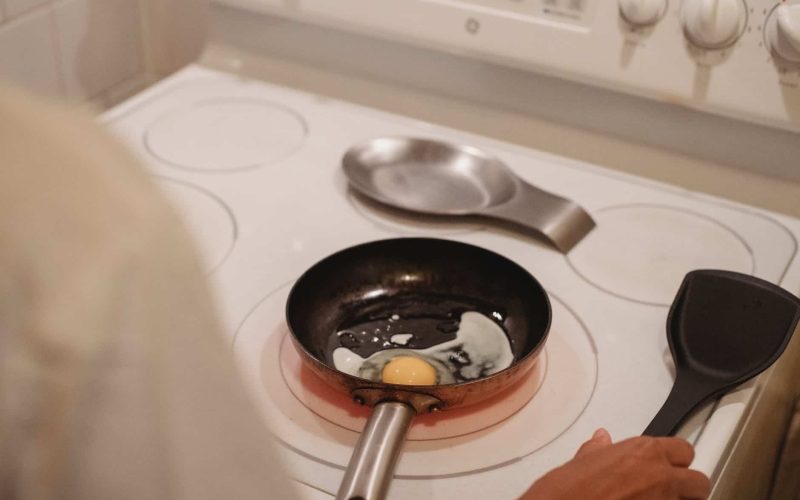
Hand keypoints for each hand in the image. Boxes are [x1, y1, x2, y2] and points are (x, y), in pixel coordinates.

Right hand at [520, 429, 710, 498]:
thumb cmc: (565, 493)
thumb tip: (601, 442)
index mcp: (642, 452)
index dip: (676, 460)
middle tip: (670, 491)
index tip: (668, 465)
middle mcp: (660, 477)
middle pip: (699, 482)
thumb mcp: (578, 464)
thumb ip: (598, 452)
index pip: (683, 450)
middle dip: (688, 487)